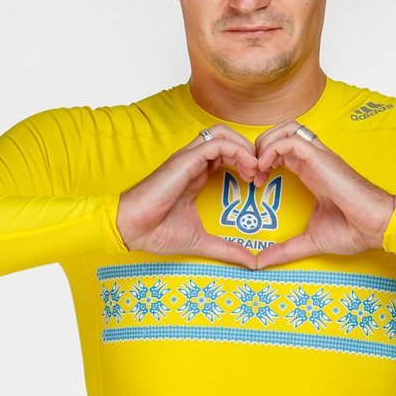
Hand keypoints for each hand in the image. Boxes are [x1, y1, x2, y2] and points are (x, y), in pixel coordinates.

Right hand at [116, 126, 258, 267]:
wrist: (132, 230)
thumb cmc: (157, 233)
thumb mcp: (202, 242)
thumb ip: (227, 249)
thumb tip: (252, 262)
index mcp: (196, 175)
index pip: (226, 154)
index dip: (246, 163)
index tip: (259, 184)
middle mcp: (193, 163)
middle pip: (227, 138)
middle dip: (249, 151)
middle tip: (262, 174)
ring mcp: (188, 159)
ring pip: (222, 134)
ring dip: (244, 147)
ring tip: (256, 169)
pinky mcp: (184, 160)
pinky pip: (216, 143)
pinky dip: (237, 150)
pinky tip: (248, 169)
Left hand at [232, 122, 395, 269]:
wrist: (375, 227)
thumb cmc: (351, 231)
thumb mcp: (309, 241)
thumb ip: (284, 249)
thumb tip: (260, 262)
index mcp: (311, 172)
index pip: (282, 150)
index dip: (263, 161)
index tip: (255, 183)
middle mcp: (313, 160)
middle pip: (281, 132)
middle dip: (260, 147)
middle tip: (251, 172)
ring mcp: (318, 157)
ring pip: (286, 129)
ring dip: (265, 143)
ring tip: (257, 167)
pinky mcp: (321, 158)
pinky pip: (291, 140)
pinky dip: (272, 149)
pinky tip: (265, 168)